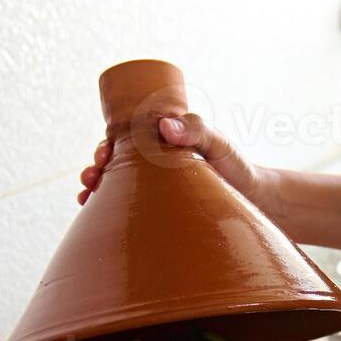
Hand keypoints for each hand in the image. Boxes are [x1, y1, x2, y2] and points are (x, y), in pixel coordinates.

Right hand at [78, 114, 268, 205]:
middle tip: (92, 176)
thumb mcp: (219, 143)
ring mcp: (155, 188)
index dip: (107, 145)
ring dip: (95, 188)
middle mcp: (154, 165)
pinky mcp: (158, 209)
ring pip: (116, 185)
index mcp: (162, 143)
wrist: (254, 201)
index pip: (125, 141)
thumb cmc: (236, 168)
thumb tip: (164, 126)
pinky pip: (127, 208)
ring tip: (86, 195)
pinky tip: (94, 215)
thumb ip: (197, 131)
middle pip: (114, 163)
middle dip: (95, 167)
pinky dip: (108, 210)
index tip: (102, 154)